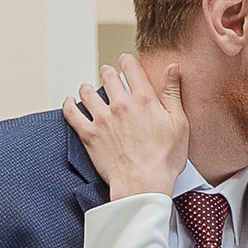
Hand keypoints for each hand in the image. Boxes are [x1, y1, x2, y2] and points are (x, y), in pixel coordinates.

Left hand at [65, 55, 189, 199]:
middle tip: (108, 75)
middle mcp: (121, 104)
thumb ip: (173, 93)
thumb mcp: (179, 124)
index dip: (127, 61)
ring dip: (87, 88)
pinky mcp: (89, 135)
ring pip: (87, 91)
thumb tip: (172, 67)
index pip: (131, 67)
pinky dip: (68, 105)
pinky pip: (71, 113)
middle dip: (108, 72)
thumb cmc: (165, 160)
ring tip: (88, 89)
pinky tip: (69, 102)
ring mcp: (102, 119)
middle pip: (107, 75)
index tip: (125, 62)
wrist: (143, 186)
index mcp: (144, 99)